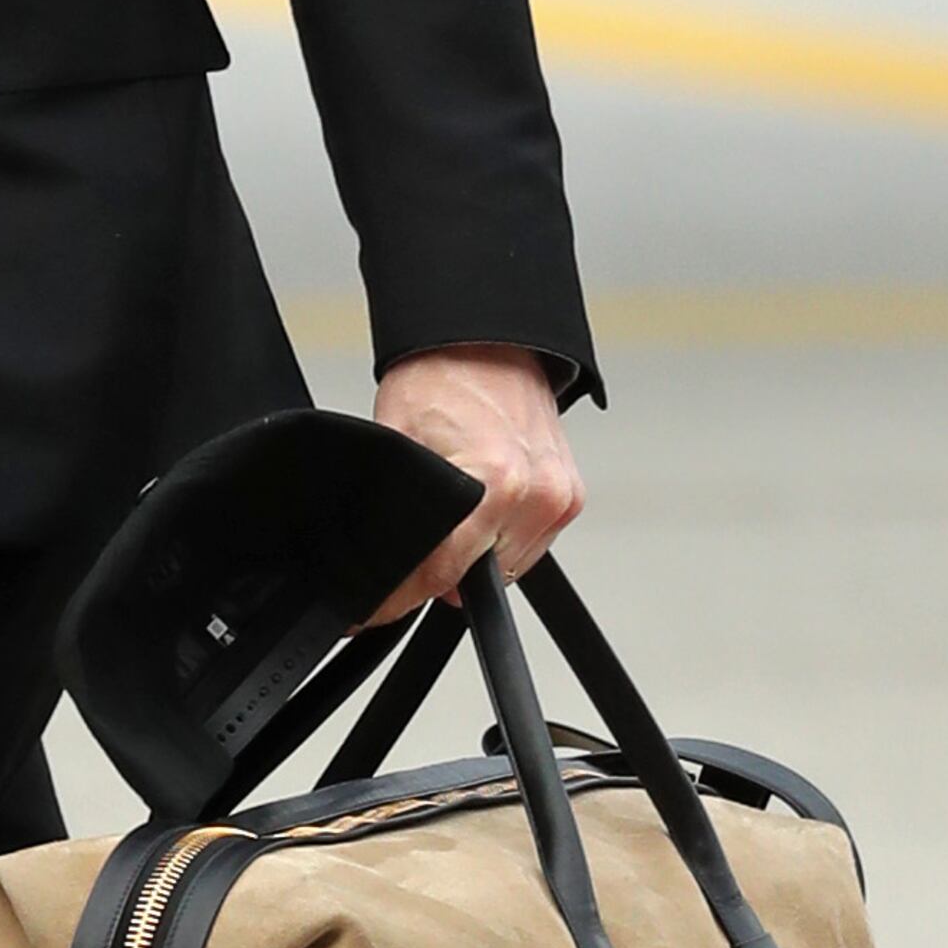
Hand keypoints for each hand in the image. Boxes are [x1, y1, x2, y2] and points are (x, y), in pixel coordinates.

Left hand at [365, 346, 585, 619]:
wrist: (482, 339)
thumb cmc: (439, 378)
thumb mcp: (397, 447)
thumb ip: (397, 513)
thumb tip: (386, 563)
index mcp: (497, 483)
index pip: (442, 576)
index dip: (400, 596)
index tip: (376, 608)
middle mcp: (538, 494)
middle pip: (479, 580)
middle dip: (440, 572)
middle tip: (417, 540)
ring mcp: (561, 496)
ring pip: (506, 566)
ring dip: (475, 555)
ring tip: (454, 509)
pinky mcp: (571, 495)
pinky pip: (529, 543)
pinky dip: (501, 536)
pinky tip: (482, 503)